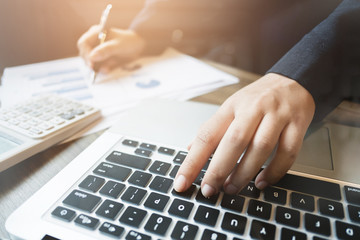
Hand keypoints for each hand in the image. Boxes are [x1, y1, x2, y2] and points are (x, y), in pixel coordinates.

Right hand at [77, 25, 145, 72]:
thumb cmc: (128, 41)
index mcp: (95, 33)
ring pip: (90, 61)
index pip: (83, 43)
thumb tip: (92, 57)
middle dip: (88, 62)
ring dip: (94, 67)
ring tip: (101, 70)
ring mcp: (98, 50)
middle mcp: (94, 41)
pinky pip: (98, 66)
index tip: (91, 63)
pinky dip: (101, 69)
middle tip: (93, 69)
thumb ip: (105, 50)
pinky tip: (106, 70)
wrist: (138, 45)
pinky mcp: (103, 59)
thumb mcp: (118, 45)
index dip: (85, 53)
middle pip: (84, 53)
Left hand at [174, 73, 314, 196]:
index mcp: (231, 107)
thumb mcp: (230, 108)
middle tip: (209, 190)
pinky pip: (288, 152)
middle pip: (234, 141)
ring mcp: (277, 116)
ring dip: (245, 172)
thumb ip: (213, 129)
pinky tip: (263, 182)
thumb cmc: (257, 99)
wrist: (293, 80)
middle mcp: (253, 109)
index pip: (207, 135)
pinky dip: (275, 170)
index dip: (192, 160)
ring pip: (261, 147)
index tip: (182, 181)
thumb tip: (190, 149)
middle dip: (219, 169)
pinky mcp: (297, 124)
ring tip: (232, 188)